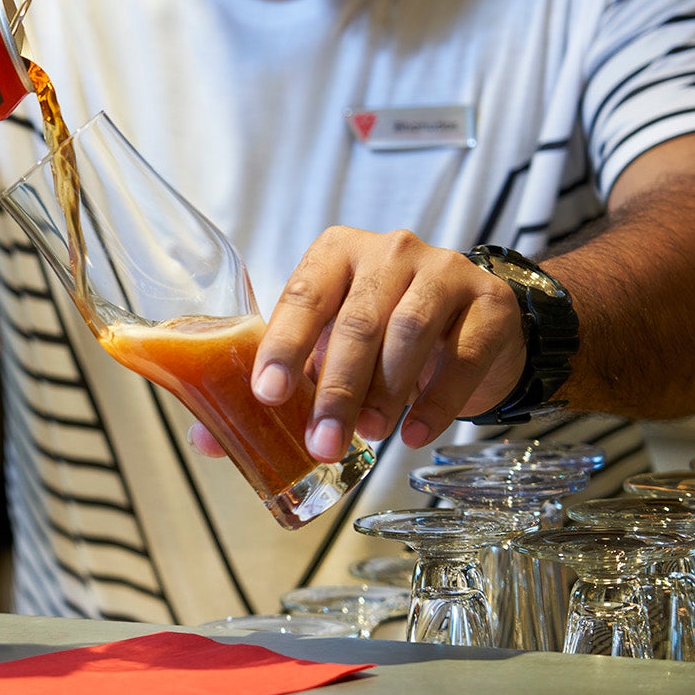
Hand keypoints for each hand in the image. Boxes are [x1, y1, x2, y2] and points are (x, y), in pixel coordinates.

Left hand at [188, 229, 528, 458]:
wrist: (472, 323)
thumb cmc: (383, 334)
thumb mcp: (328, 348)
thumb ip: (278, 386)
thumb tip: (206, 440)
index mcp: (336, 253)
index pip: (303, 294)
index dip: (283, 345)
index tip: (267, 394)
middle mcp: (389, 251)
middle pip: (357, 321)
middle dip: (335, 389)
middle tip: (322, 443)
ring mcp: (444, 270)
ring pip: (409, 332)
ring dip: (385, 393)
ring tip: (369, 435)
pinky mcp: (488, 303)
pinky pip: (460, 355)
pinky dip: (435, 402)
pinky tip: (413, 435)